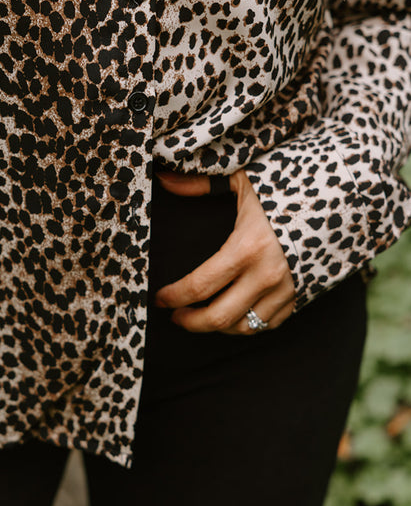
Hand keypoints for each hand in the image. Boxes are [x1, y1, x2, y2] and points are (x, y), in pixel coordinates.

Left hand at [153, 169, 295, 333]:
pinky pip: (269, 323)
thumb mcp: (244, 179)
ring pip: (244, 326)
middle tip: (175, 316)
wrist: (345, 195)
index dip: (173, 297)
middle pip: (218, 318)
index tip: (159, 299)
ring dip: (218, 326)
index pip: (199, 286)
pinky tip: (234, 312)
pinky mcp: (303, 295)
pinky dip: (248, 323)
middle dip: (190, 322)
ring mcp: (288, 289)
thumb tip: (163, 179)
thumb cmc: (289, 183)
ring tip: (201, 315)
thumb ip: (200, 184)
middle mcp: (267, 275)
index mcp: (247, 248)